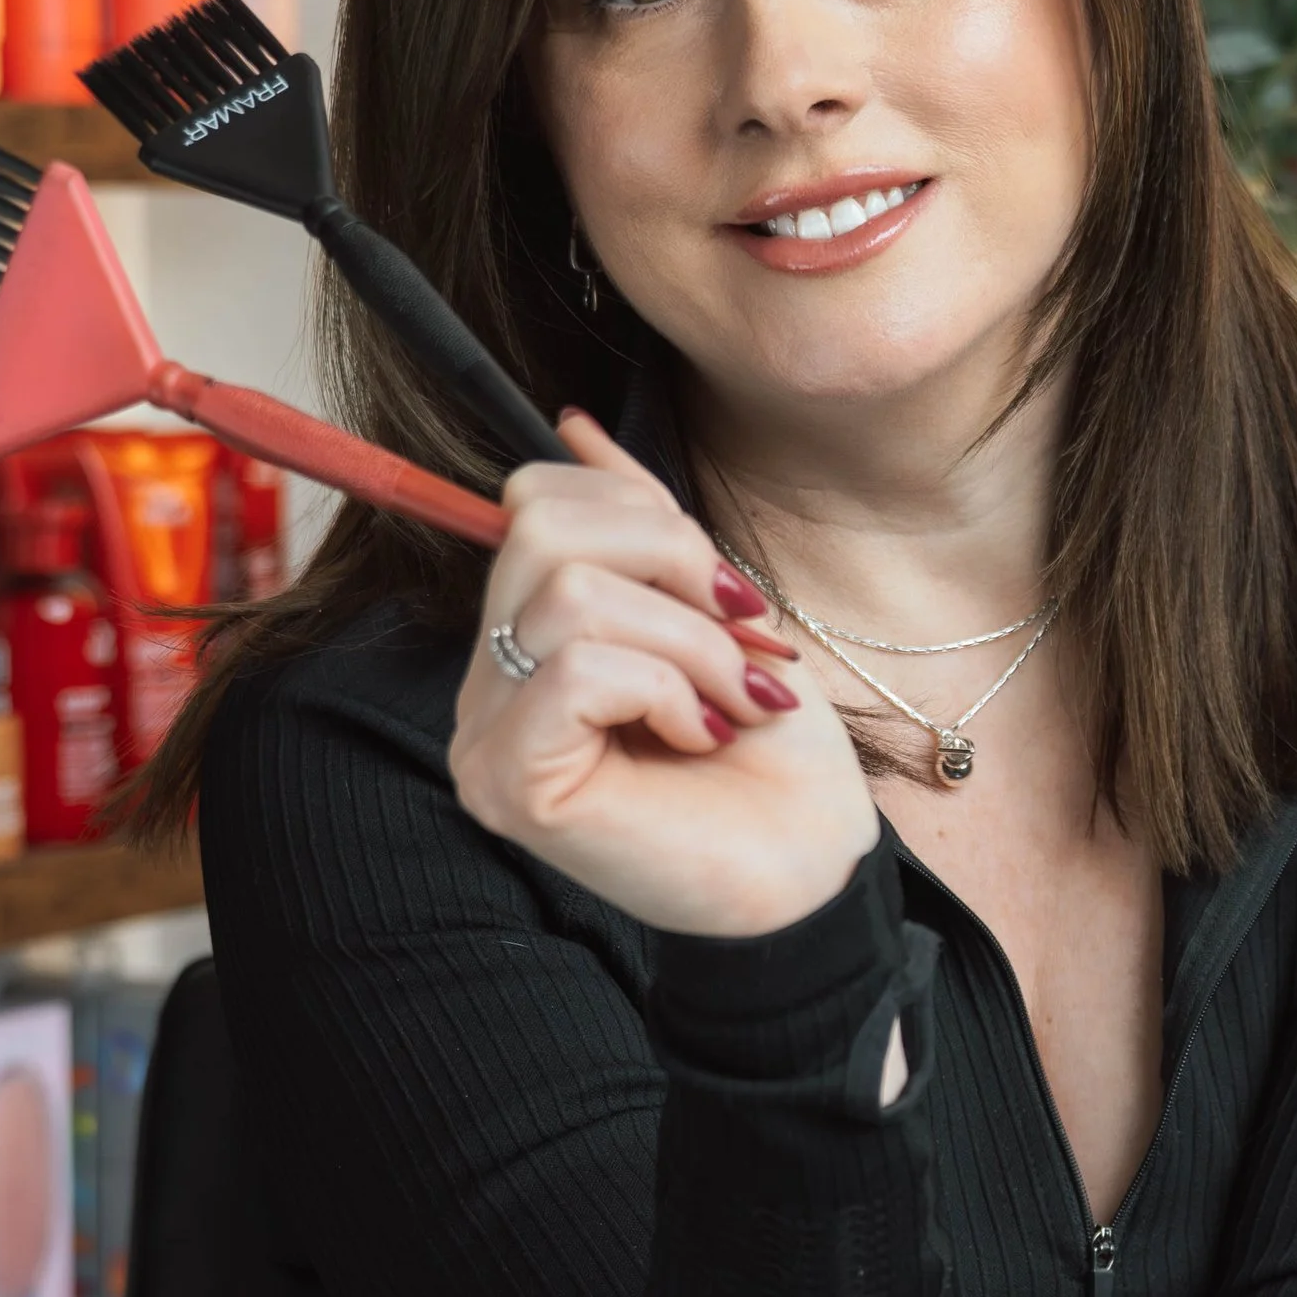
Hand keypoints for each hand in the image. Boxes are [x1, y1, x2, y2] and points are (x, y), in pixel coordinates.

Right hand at [450, 409, 876, 934]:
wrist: (811, 872)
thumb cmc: (771, 757)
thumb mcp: (717, 609)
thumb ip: (642, 526)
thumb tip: (572, 424)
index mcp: (525, 638)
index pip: (535, 500)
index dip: (649, 519)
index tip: (733, 599)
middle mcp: (485, 686)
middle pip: (543, 527)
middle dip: (675, 565)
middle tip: (743, 644)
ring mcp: (485, 738)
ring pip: (569, 595)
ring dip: (689, 641)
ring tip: (733, 704)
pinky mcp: (509, 784)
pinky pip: (578, 669)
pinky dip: (667, 689)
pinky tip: (699, 737)